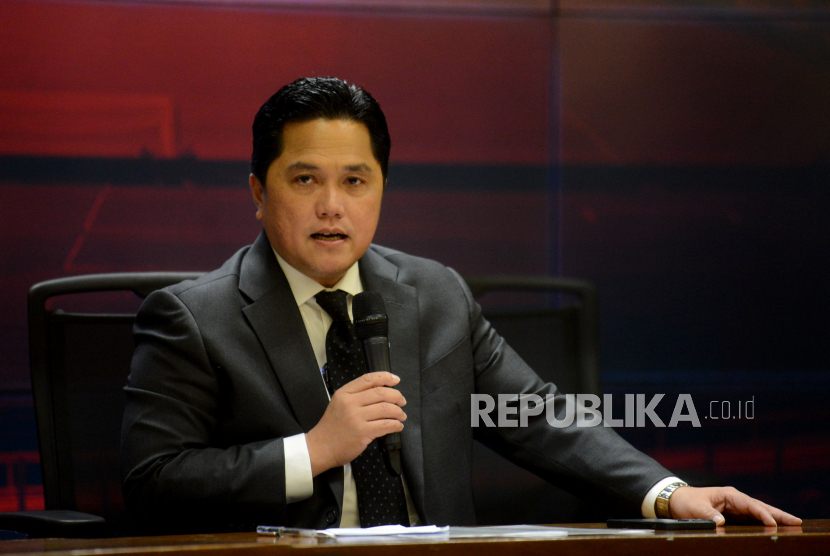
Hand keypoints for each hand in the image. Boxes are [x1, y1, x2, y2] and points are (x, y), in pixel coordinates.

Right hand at [305, 372, 405, 476]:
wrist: (320, 447)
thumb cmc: (332, 426)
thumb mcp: (339, 403)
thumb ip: (356, 395)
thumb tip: (382, 391)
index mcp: (344, 393)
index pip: (368, 379)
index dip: (386, 377)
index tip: (396, 380)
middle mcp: (350, 402)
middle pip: (381, 393)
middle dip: (396, 396)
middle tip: (402, 401)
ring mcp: (356, 417)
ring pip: (386, 408)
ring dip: (398, 412)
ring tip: (401, 416)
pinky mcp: (362, 432)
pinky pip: (386, 425)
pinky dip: (396, 425)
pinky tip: (397, 426)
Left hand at [669, 486, 801, 526]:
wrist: (676, 499)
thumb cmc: (686, 502)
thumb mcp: (695, 509)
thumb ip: (708, 515)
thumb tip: (720, 521)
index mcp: (728, 494)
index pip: (750, 504)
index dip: (762, 514)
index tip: (773, 523)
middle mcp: (735, 498)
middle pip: (760, 506)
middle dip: (778, 514)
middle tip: (797, 521)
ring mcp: (736, 505)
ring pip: (759, 511)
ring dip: (775, 517)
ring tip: (793, 523)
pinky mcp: (734, 513)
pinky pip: (752, 517)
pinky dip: (764, 521)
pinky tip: (774, 526)